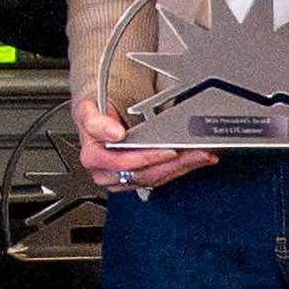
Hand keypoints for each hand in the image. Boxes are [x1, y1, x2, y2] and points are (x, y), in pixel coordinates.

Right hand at [74, 85, 214, 193]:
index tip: (169, 150)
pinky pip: (160, 178)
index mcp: (92, 157)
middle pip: (143, 174)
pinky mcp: (136, 179)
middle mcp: (105, 172)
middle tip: (192, 152)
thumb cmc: (95, 111)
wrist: (99, 114)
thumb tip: (114, 134)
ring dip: (181, 167)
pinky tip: (194, 159)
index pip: (121, 164)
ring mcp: (121, 178)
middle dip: (172, 164)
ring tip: (200, 154)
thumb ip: (96, 121)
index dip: (146, 158)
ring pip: (155, 179)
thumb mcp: (88, 108)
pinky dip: (180, 168)